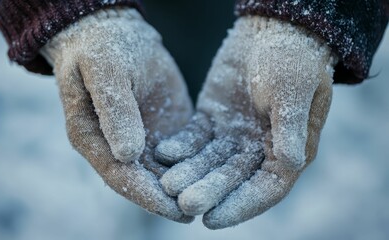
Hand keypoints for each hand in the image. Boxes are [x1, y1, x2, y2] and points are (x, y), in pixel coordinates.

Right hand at [40, 8, 192, 222]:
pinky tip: (215, 173)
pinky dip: (194, 163)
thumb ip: (115, 109)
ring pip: (163, 170)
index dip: (145, 194)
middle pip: (142, 179)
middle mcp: (116, 146)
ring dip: (185, 185)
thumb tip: (127, 154)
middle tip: (197, 212)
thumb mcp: (106, 70)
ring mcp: (142, 139)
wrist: (117, 33)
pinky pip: (180, 150)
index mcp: (93, 138)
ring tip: (212, 200)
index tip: (173, 208)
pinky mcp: (163, 129)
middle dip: (168, 198)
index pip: (119, 174)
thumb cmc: (104, 48)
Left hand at [156, 16, 337, 227]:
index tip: (212, 220)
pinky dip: (181, 146)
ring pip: (210, 160)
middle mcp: (258, 149)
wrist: (269, 31)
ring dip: (190, 172)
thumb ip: (289, 125)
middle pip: (232, 178)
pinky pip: (195, 137)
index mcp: (287, 150)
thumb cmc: (292, 59)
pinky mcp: (212, 119)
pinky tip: (164, 153)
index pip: (266, 188)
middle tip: (184, 202)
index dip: (240, 205)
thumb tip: (290, 163)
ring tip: (168, 183)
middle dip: (209, 191)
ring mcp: (233, 135)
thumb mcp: (293, 89)